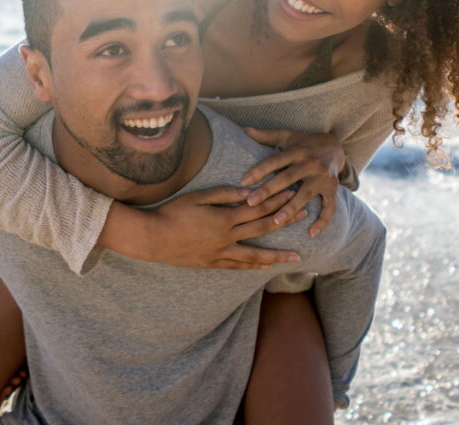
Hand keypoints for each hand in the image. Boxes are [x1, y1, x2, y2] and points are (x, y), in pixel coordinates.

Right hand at [147, 185, 306, 268]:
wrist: (153, 238)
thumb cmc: (173, 213)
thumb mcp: (198, 197)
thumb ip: (224, 194)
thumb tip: (248, 191)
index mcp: (225, 218)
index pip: (258, 208)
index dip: (277, 200)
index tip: (292, 193)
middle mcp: (227, 238)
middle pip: (262, 228)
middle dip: (285, 220)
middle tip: (304, 214)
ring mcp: (221, 253)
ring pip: (255, 254)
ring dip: (277, 254)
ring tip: (295, 256)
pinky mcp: (213, 263)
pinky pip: (239, 266)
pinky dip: (254, 266)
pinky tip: (266, 266)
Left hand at [241, 128, 344, 236]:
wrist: (335, 146)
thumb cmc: (304, 143)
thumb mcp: (287, 137)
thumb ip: (266, 136)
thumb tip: (245, 130)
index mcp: (297, 150)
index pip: (275, 160)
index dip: (259, 170)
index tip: (244, 181)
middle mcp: (310, 163)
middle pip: (287, 178)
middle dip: (269, 191)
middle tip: (251, 203)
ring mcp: (322, 177)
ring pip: (306, 194)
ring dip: (291, 208)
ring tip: (276, 221)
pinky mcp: (332, 189)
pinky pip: (330, 207)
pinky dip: (322, 221)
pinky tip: (311, 234)